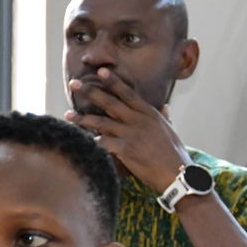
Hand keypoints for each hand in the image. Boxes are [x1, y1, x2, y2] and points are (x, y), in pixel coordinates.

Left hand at [66, 68, 191, 191]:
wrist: (178, 175)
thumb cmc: (175, 154)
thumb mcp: (171, 131)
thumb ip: (165, 117)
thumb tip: (165, 106)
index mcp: (150, 114)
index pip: (128, 93)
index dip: (113, 82)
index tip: (100, 71)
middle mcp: (139, 121)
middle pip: (110, 102)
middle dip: (90, 92)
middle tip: (74, 84)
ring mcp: (131, 135)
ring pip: (101, 123)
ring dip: (83, 118)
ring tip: (68, 114)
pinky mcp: (125, 150)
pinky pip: (103, 143)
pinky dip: (93, 141)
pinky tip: (81, 140)